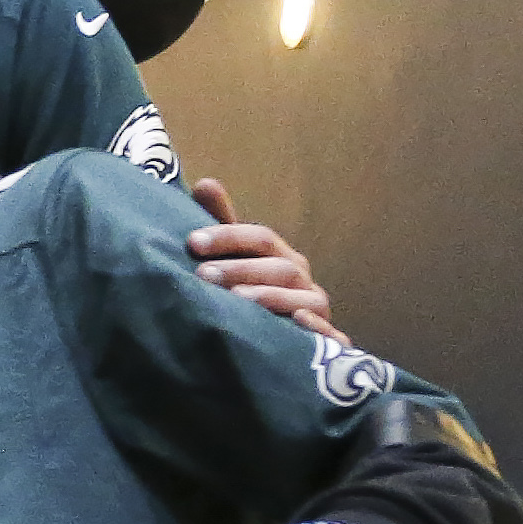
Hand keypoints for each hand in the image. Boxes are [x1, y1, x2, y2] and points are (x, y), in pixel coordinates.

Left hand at [188, 178, 344, 342]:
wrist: (280, 340)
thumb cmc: (249, 292)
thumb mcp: (234, 259)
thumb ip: (222, 226)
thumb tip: (206, 184)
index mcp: (281, 257)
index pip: (260, 238)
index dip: (228, 236)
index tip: (193, 242)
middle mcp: (301, 279)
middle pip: (277, 268)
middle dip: (241, 269)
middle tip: (204, 275)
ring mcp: (315, 309)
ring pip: (299, 298)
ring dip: (269, 296)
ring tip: (237, 299)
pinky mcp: (326, 340)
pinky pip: (328, 333)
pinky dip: (315, 326)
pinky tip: (296, 320)